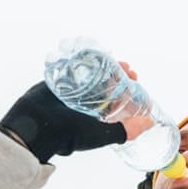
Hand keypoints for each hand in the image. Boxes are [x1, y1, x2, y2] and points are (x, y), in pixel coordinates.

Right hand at [0, 63, 153, 162]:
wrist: (38, 125)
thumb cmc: (70, 134)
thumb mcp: (103, 134)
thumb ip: (126, 131)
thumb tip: (150, 124)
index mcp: (94, 118)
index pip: (115, 101)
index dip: (127, 91)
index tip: (135, 80)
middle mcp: (84, 105)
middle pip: (106, 86)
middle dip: (118, 76)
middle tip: (127, 69)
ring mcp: (72, 92)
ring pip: (92, 76)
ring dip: (105, 67)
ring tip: (115, 61)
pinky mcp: (59, 81)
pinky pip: (74, 68)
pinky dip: (84, 60)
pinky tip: (95, 53)